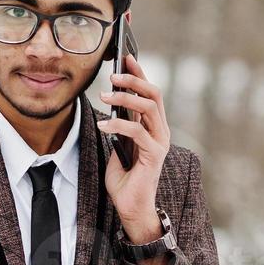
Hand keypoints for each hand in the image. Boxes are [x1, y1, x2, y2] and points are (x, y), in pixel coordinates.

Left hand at [99, 52, 170, 243]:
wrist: (132, 207)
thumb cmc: (124, 179)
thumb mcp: (118, 146)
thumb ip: (119, 127)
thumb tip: (110, 105)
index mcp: (153, 127)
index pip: (149, 93)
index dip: (140, 73)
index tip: (126, 56)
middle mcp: (161, 131)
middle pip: (154, 95)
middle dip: (134, 79)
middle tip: (113, 74)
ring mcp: (160, 142)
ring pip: (149, 108)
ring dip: (126, 97)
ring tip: (105, 95)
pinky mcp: (154, 155)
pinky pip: (137, 131)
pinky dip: (118, 123)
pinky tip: (102, 123)